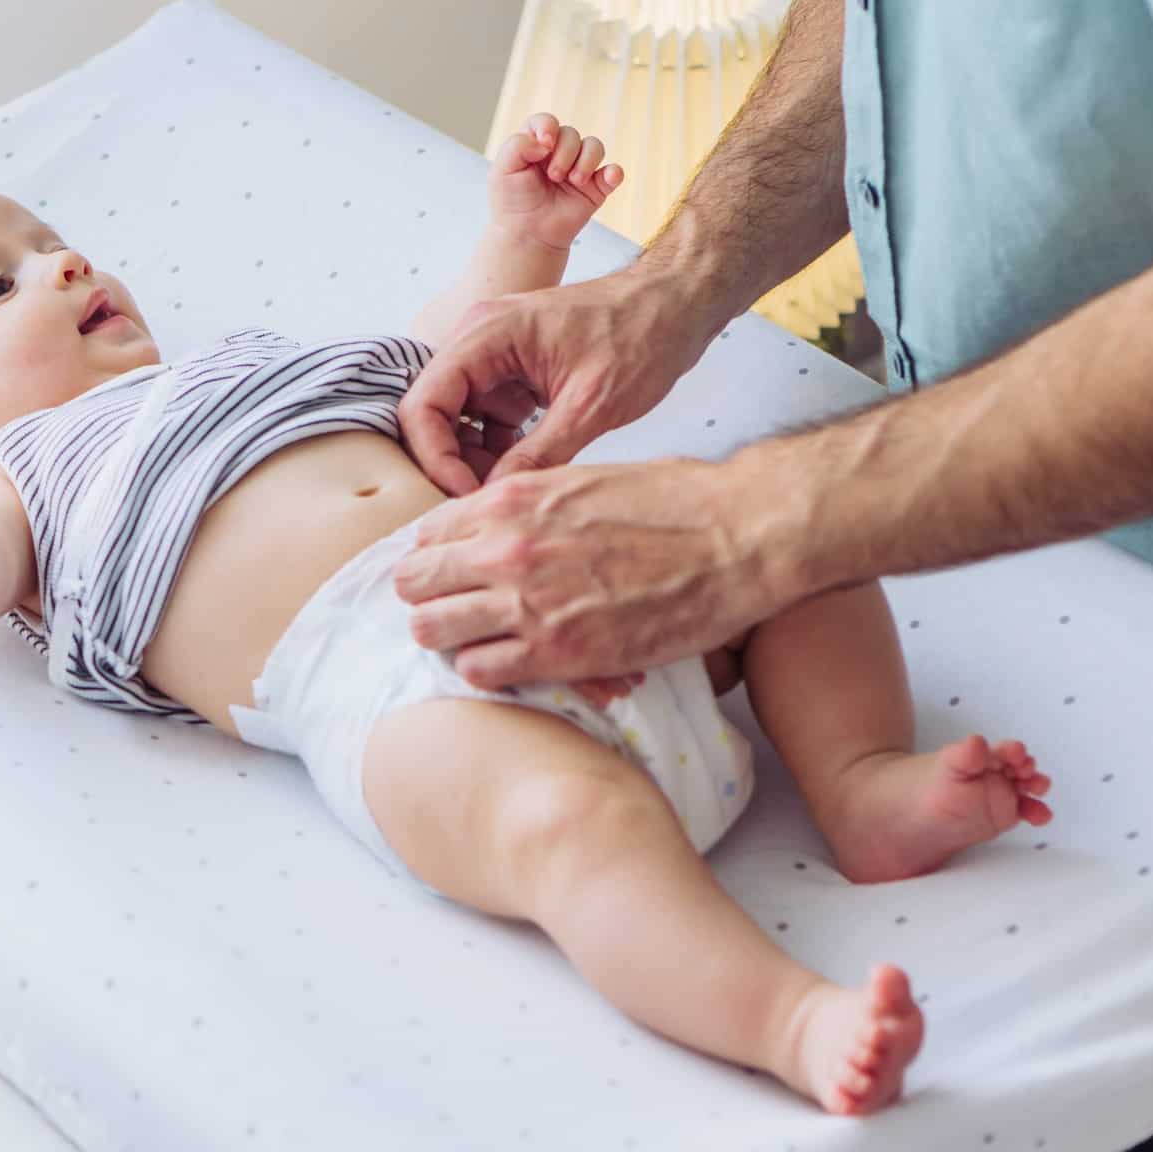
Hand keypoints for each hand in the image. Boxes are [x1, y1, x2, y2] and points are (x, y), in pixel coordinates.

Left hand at [393, 457, 790, 686]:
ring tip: (480, 639)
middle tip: (457, 608)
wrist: (738, 538)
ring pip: (431, 630)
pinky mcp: (557, 652)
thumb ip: (527, 505)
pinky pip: (478, 671)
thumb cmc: (674, 503)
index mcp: (511, 500)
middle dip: (429, 595)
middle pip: (415, 582)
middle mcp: (505, 548)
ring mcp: (526, 602)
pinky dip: (487, 669)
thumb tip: (489, 525)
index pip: (427, 533)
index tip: (454, 571)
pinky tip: (513, 661)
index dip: (438, 556)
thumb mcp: (583, 480)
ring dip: (450, 636)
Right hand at [398, 264, 716, 494]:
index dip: (435, 458)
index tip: (464, 496)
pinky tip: (521, 472)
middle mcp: (479, 339)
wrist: (677, 305)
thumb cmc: (643, 334)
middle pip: (432, 413)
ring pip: (456, 420)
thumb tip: (497, 498)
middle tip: (482, 502)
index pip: (424, 404)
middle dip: (451, 462)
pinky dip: (495, 448)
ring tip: (507, 490)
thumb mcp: (592, 405)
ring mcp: (494, 355)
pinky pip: (484, 417)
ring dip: (472, 459)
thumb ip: (538, 454)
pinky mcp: (513, 372)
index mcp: (486, 334)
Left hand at [489, 113, 622, 253]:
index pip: (546, 121)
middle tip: (553, 176)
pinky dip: (614, 172)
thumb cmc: (512, 202)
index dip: (547, 127)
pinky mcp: (595, 187)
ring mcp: (578, 169)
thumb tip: (547, 141)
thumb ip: (517, 145)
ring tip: (573, 182)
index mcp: (535, 145)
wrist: (527, 235)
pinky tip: (607, 178)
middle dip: (564, 153)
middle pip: (571, 134)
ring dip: (585, 161)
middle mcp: (558, 153)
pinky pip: (614, 172)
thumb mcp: (502, 171)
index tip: (545, 144)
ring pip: (594, 146)